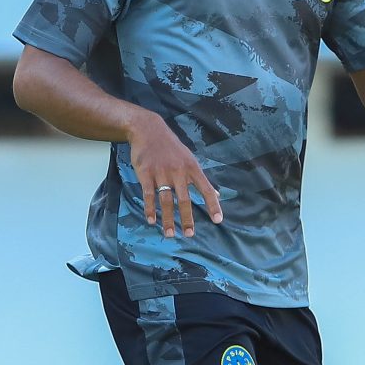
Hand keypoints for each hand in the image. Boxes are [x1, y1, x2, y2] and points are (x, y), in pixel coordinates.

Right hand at [126, 113, 221, 239]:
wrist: (148, 130)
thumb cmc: (171, 147)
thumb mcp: (190, 159)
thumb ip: (201, 179)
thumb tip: (217, 194)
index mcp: (192, 168)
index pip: (206, 189)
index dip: (213, 205)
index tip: (218, 220)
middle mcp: (178, 171)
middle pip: (185, 199)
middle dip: (187, 218)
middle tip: (189, 234)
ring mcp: (161, 173)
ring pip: (166, 200)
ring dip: (168, 219)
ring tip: (169, 234)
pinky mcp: (146, 173)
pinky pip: (149, 195)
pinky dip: (150, 209)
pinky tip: (152, 220)